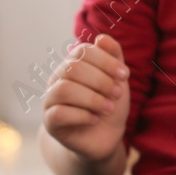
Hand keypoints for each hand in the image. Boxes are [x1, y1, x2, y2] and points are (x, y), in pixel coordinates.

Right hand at [41, 34, 130, 163]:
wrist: (104, 136)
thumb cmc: (109, 102)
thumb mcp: (117, 79)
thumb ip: (113, 56)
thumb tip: (102, 38)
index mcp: (73, 65)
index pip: (82, 51)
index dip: (106, 61)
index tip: (125, 75)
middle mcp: (57, 79)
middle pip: (72, 69)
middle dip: (101, 81)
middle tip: (117, 94)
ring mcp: (51, 100)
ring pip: (64, 90)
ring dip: (93, 99)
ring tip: (108, 108)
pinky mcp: (51, 123)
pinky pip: (59, 113)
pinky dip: (82, 115)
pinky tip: (94, 119)